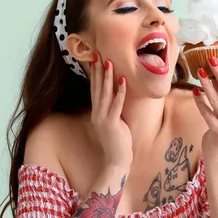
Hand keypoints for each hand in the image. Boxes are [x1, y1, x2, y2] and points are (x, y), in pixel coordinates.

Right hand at [89, 53, 132, 167]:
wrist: (116, 162)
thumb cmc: (118, 143)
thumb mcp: (114, 123)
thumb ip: (113, 111)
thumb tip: (117, 97)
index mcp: (97, 113)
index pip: (94, 90)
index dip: (95, 75)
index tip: (95, 60)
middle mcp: (97, 114)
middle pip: (97, 88)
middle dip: (98, 71)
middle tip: (98, 54)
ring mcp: (103, 119)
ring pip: (105, 94)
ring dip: (107, 77)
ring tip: (109, 62)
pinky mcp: (112, 124)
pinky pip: (116, 105)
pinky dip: (120, 93)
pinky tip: (123, 81)